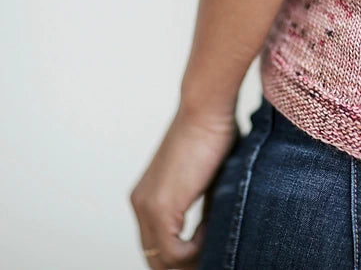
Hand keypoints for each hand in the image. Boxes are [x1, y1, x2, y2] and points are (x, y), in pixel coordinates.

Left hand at [129, 101, 239, 269]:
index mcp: (148, 197)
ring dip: (193, 260)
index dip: (185, 257)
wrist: (206, 109)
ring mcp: (147, 207)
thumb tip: (218, 234)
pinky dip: (196, 250)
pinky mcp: (161, 207)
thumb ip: (207, 207)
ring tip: (217, 248)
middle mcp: (141, 204)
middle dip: (185, 266)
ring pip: (162, 259)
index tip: (212, 252)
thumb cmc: (214, 133)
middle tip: (214, 260)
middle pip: (156, 258)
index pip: (158, 245)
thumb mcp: (210, 179)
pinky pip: (174, 252)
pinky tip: (214, 229)